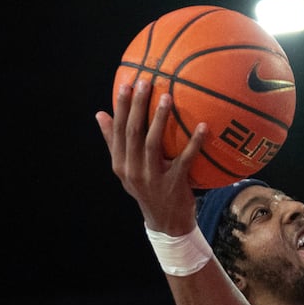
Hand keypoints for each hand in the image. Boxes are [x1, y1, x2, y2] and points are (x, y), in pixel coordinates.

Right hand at [95, 79, 204, 234]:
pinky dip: (194, 142)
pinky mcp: (173, 183)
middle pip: (132, 132)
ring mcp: (152, 177)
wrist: (166, 222)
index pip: (117, 130)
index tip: (125, 84)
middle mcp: (132, 169)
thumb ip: (114, 142)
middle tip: (145, 82)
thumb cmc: (148, 187)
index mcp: (120, 163)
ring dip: (159, 119)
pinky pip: (185, 159)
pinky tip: (203, 126)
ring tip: (167, 97)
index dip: (120, 107)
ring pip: (153, 143)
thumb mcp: (127, 169)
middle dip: (136, 106)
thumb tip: (100, 113)